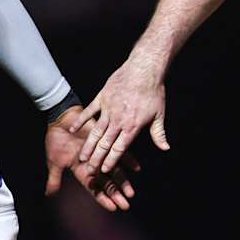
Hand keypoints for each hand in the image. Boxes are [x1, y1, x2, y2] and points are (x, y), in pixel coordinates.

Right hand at [45, 107, 137, 210]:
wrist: (61, 119)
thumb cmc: (56, 140)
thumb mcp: (54, 161)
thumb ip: (54, 178)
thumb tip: (49, 194)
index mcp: (82, 172)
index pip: (94, 189)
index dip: (103, 198)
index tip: (113, 207)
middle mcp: (94, 166)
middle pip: (107, 183)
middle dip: (116, 195)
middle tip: (126, 205)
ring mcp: (101, 155)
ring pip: (114, 171)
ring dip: (123, 182)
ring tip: (131, 193)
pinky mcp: (106, 142)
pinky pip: (119, 152)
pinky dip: (128, 160)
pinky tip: (136, 168)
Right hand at [76, 53, 169, 173]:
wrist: (144, 69)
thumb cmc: (153, 91)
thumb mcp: (159, 114)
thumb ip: (158, 134)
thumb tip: (165, 148)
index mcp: (132, 126)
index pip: (119, 148)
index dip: (111, 161)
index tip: (104, 170)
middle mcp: (118, 120)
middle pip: (105, 143)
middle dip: (97, 159)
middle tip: (89, 170)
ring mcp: (108, 109)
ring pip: (96, 131)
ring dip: (88, 145)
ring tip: (82, 157)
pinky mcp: (102, 98)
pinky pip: (89, 111)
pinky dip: (81, 121)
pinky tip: (74, 130)